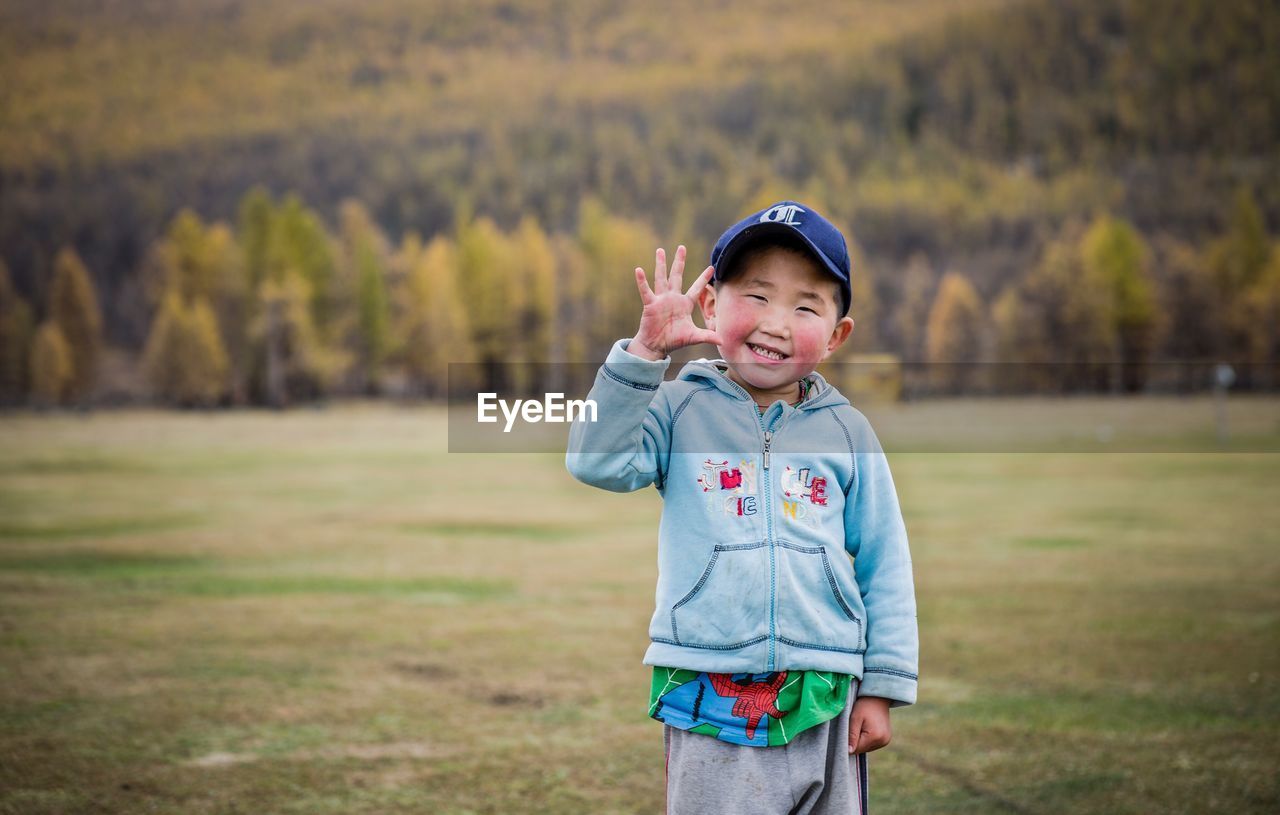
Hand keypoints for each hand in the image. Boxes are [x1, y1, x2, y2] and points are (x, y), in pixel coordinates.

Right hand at [628, 245, 719, 360]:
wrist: (656, 346)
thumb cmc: (674, 340)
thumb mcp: (694, 336)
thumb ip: (707, 336)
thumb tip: (723, 341)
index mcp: (685, 304)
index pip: (696, 288)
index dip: (703, 278)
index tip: (711, 267)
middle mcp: (673, 298)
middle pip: (677, 276)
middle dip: (679, 262)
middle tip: (682, 247)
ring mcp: (661, 300)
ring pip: (661, 278)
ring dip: (661, 264)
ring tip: (660, 250)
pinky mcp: (650, 304)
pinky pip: (646, 291)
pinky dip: (642, 281)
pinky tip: (639, 270)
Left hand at [848, 696, 891, 753]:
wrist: (878, 697)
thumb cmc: (865, 705)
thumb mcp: (855, 718)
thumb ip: (852, 735)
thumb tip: (849, 751)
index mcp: (875, 736)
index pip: (856, 749)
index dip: (848, 742)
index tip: (845, 732)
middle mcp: (883, 741)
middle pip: (862, 749)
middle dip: (855, 741)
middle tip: (853, 726)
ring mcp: (886, 741)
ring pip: (867, 747)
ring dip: (861, 740)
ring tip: (861, 726)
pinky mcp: (886, 739)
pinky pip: (872, 744)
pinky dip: (867, 739)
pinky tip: (866, 728)